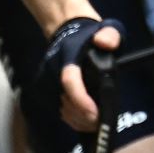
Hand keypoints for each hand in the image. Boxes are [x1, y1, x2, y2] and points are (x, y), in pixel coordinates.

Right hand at [37, 16, 121, 131]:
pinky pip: (54, 109)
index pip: (70, 81)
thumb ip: (110, 35)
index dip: (81, 100)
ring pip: (58, 108)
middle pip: (64, 101)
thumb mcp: (107, 28)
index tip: (95, 114)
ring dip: (76, 120)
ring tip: (94, 125)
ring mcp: (46, 80)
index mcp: (69, 56)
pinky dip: (69, 118)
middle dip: (83, 117)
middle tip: (100, 124)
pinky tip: (83, 121)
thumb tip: (105, 44)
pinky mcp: (43, 88)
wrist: (67, 30)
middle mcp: (53, 70)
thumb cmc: (91, 34)